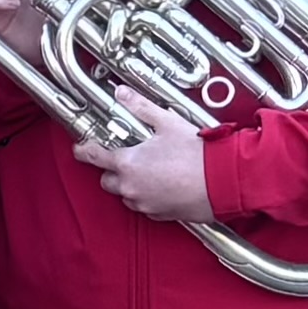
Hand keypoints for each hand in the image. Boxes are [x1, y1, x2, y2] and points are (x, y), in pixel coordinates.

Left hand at [76, 87, 215, 223]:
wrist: (226, 180)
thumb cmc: (199, 154)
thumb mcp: (168, 123)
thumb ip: (141, 108)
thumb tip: (122, 94)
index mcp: (128, 164)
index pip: (92, 157)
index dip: (84, 150)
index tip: (81, 147)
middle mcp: (131, 187)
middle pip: (107, 180)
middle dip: (113, 170)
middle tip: (129, 157)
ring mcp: (145, 203)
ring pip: (126, 195)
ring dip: (132, 184)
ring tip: (153, 170)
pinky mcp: (160, 215)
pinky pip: (145, 206)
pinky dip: (150, 196)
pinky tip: (165, 184)